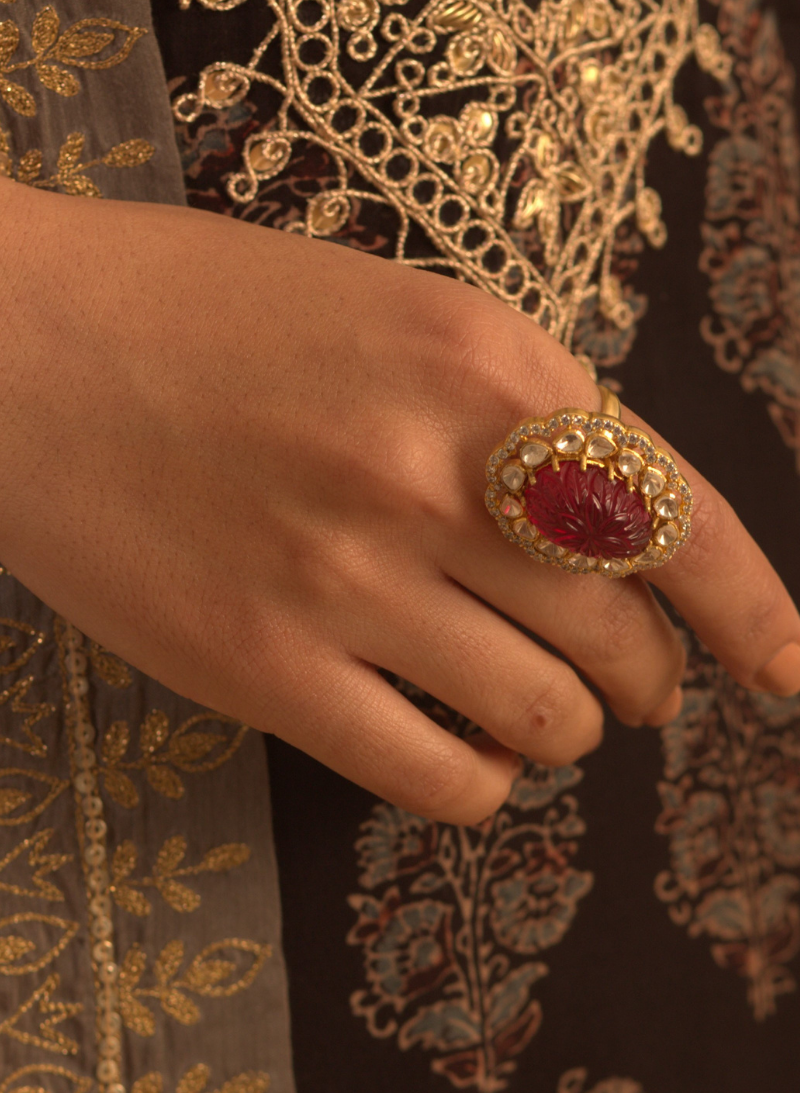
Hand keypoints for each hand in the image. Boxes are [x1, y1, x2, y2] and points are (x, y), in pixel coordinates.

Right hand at [2, 179, 798, 823]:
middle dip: (645, 678)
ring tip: (535, 712)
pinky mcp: (265, 667)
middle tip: (626, 683)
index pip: (677, 514)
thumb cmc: (206, 309)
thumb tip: (611, 518)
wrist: (26, 344)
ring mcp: (347, 578)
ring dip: (563, 731)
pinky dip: (478, 783)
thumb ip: (515, 406)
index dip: (748, 608)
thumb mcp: (396, 309)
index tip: (782, 666)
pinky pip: (436, 778)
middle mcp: (433, 472)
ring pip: (544, 722)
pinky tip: (460, 754)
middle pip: (621, 638)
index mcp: (484, 362)